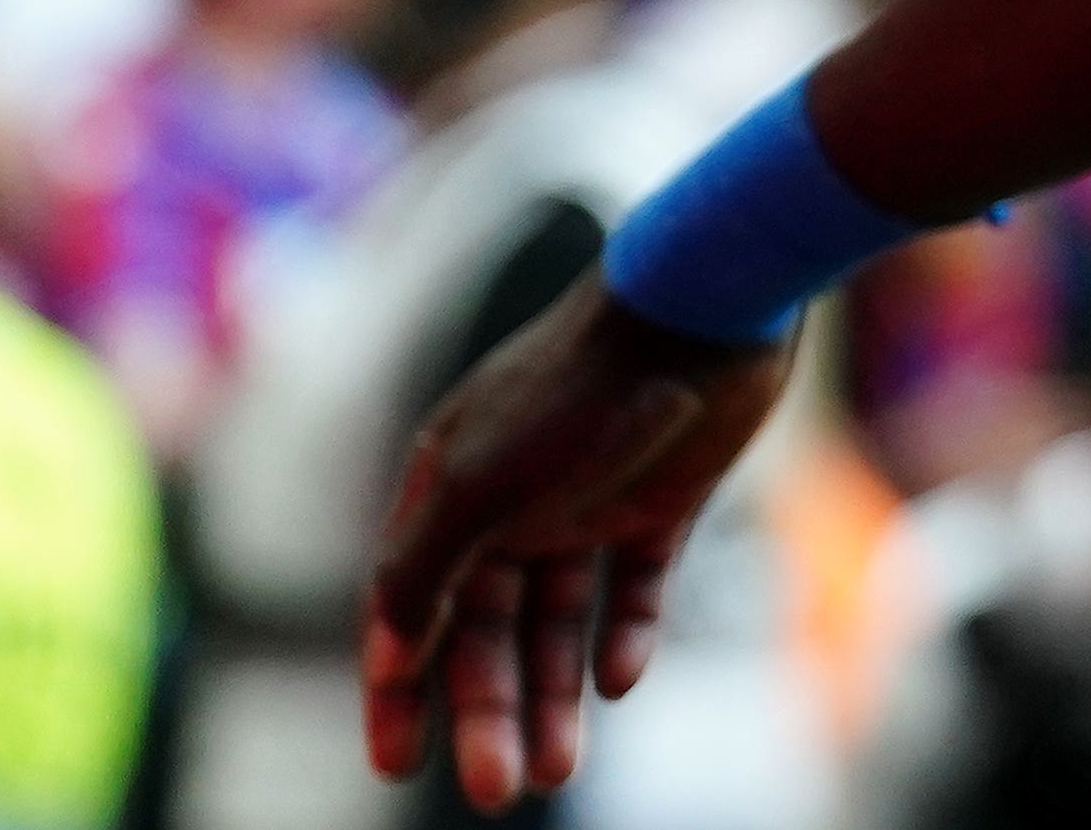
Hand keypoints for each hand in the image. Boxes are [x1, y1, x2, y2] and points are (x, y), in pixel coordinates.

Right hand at [362, 274, 796, 812]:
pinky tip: (619, 680)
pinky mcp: (665, 498)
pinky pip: (635, 586)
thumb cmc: (577, 388)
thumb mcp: (475, 484)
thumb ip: (422, 569)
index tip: (395, 765)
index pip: (407, 611)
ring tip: (561, 766)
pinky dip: (626, 635)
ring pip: (559, 621)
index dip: (397, 690)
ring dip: (556, 692)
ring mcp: (590, 499)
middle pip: (487, 631)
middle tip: (501, 790)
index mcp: (447, 489)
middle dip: (488, 712)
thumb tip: (389, 652)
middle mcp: (512, 500)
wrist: (701, 308)